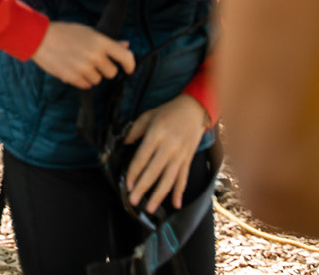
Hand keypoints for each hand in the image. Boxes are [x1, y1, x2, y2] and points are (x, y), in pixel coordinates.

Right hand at [31, 21, 135, 88]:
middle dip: (105, 69)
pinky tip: (73, 69)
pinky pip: (86, 85)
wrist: (39, 38)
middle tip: (93, 62)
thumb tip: (126, 45)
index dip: (130, 65)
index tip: (128, 69)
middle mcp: (94, 55)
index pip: (125, 56)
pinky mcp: (73, 77)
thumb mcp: (88, 32)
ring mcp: (83, 67)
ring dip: (92, 75)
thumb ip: (108, 42)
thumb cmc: (64, 32)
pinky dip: (82, 80)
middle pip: (112, 73)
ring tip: (79, 63)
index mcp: (100, 42)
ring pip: (98, 80)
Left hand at [122, 94, 211, 213]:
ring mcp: (180, 155)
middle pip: (154, 171)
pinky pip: (183, 178)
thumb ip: (134, 131)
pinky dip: (180, 192)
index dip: (134, 172)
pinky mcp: (188, 159)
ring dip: (159, 195)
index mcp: (157, 134)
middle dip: (143, 188)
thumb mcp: (148, 116)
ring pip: (169, 178)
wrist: (194, 110)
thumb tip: (123, 144)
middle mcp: (169, 147)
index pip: (142, 157)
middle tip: (133, 201)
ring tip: (150, 208)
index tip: (127, 185)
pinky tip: (176, 204)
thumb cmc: (168, 112)